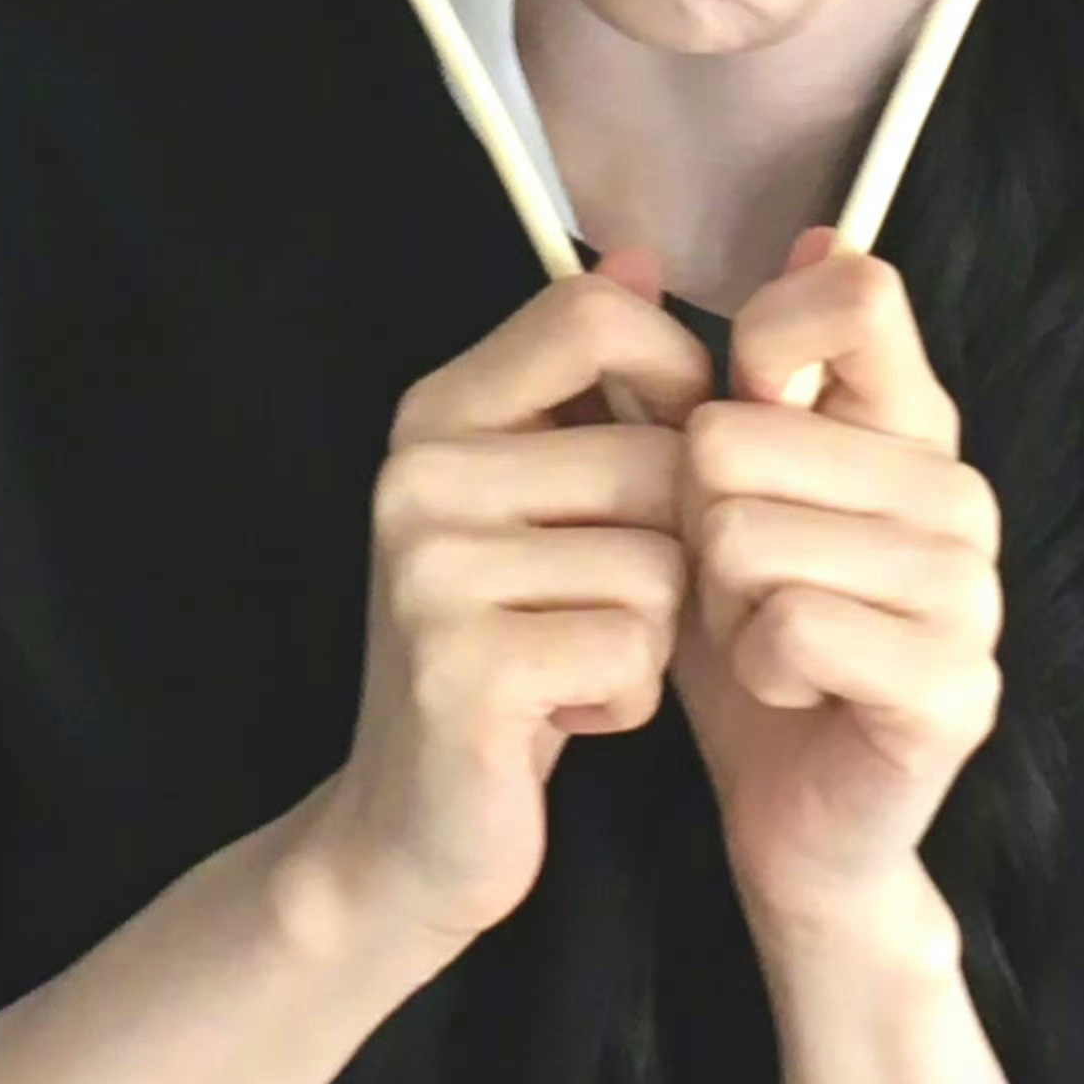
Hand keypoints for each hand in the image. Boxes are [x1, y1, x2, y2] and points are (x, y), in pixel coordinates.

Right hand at [323, 260, 717, 955]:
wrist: (408, 834)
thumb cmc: (502, 660)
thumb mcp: (535, 506)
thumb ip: (582, 385)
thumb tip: (639, 249)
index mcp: (434, 417)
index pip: (594, 314)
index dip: (675, 378)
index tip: (665, 461)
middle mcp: (417, 478)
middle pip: (657, 457)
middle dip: (668, 551)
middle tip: (592, 613)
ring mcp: (430, 572)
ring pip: (660, 563)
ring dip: (650, 637)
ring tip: (573, 668)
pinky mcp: (463, 668)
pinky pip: (633, 649)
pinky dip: (625, 700)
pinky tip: (563, 720)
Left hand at [653, 235, 1003, 955]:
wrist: (792, 820)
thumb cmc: (750, 653)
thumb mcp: (718, 504)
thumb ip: (736, 379)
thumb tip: (814, 233)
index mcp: (916, 429)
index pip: (854, 296)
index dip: (757, 352)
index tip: (740, 429)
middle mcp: (959, 496)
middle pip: (746, 434)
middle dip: (700, 526)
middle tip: (738, 590)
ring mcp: (970, 593)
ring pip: (753, 536)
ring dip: (720, 603)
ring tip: (756, 639)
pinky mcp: (953, 686)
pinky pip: (791, 627)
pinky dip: (753, 666)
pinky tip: (783, 691)